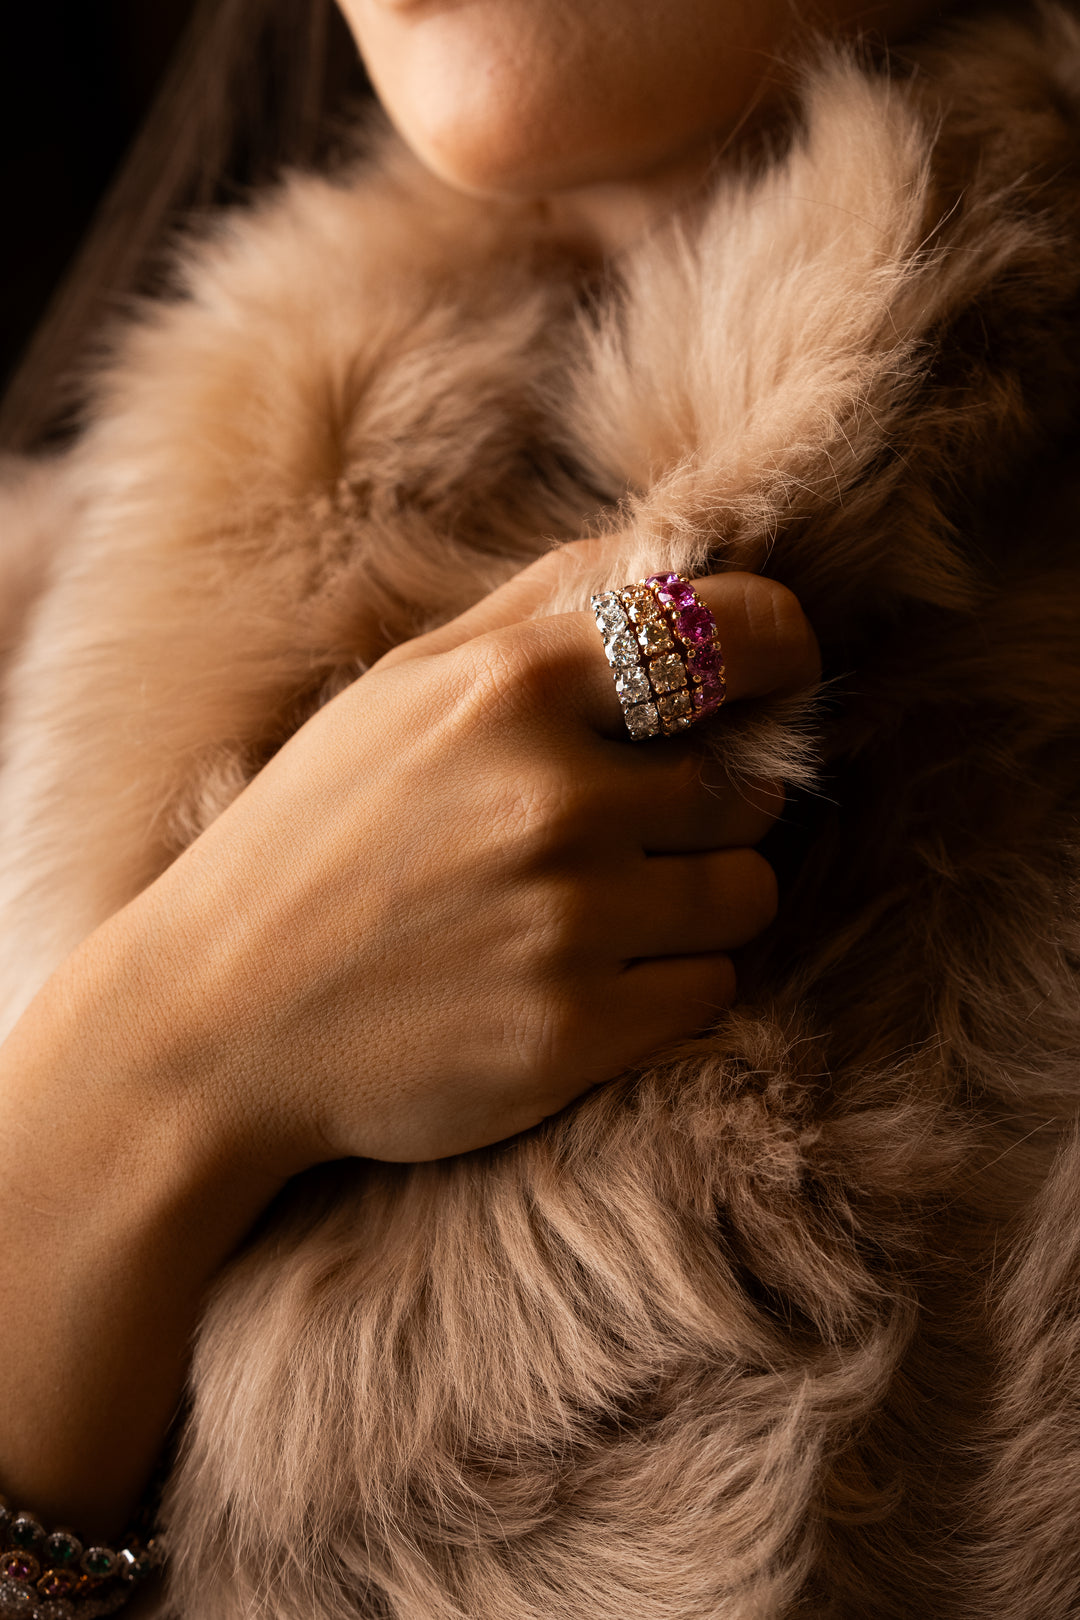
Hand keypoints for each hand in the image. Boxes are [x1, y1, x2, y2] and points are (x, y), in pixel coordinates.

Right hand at [90, 545, 819, 1170]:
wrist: (218, 1020)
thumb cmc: (315, 835)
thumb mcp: (403, 688)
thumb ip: (539, 609)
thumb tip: (674, 554)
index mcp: (513, 689)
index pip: (736, 632)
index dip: (784, 650)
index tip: (784, 674)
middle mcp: (555, 798)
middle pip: (747, 783)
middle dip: (709, 805)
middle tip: (624, 830)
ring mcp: (570, 923)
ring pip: (747, 893)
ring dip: (700, 899)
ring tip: (599, 908)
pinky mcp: (578, 1033)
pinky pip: (713, 987)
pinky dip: (672, 983)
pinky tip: (585, 977)